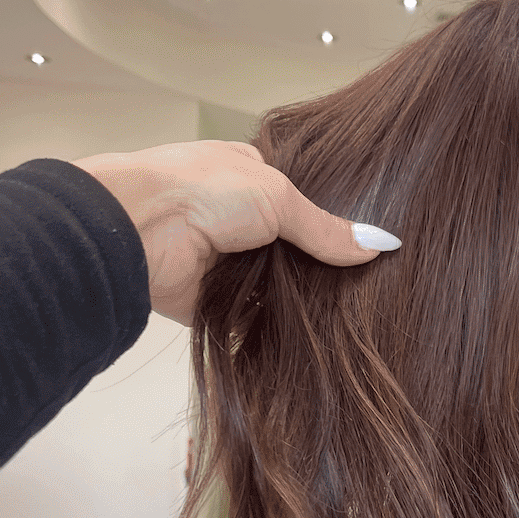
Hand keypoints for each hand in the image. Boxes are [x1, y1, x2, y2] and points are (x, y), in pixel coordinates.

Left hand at [70, 139, 399, 325]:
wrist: (136, 232)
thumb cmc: (200, 191)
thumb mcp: (277, 197)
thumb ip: (327, 228)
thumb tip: (381, 245)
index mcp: (248, 177)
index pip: (300, 201)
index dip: (332, 221)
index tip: (371, 246)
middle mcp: (236, 219)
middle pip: (292, 248)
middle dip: (321, 266)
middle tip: (371, 289)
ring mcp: (224, 263)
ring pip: (276, 287)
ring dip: (302, 300)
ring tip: (356, 318)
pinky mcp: (213, 306)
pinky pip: (253, 322)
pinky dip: (277, 329)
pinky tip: (317, 340)